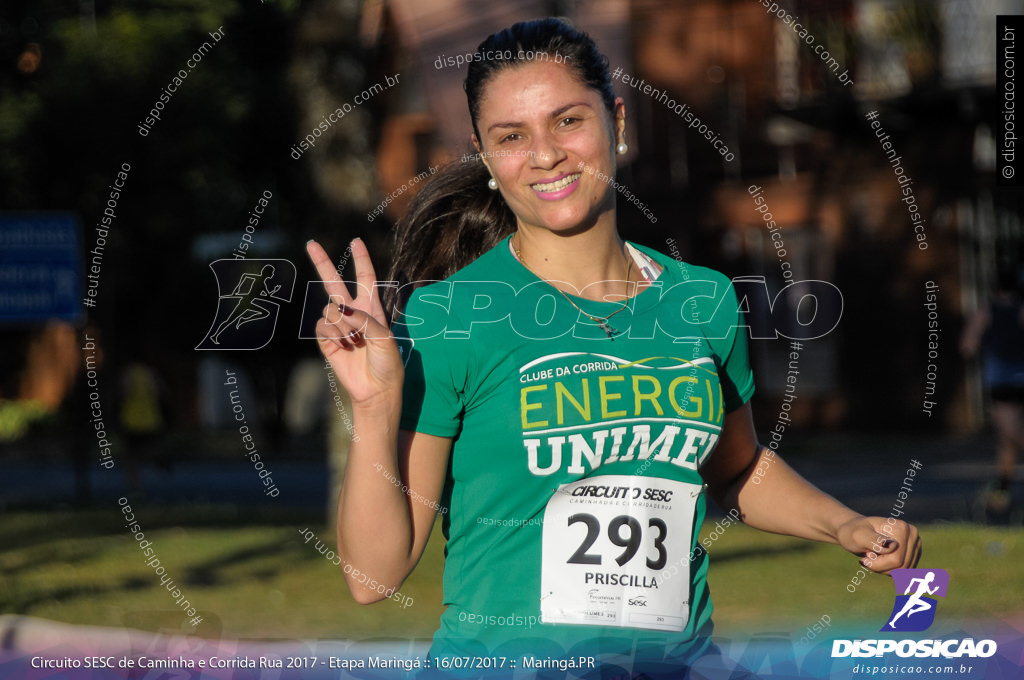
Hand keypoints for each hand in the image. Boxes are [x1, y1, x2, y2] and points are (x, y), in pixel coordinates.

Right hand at [306, 238, 403, 408]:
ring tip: (354, 342)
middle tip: (311, 242)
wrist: (376, 389)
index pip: (365, 278)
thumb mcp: (385, 338)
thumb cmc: (387, 364)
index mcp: (372, 308)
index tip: (356, 241)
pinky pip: (321, 325)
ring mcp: (338, 326)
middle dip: (323, 262)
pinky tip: (344, 346)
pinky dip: (333, 334)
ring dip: (341, 324)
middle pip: (334, 282)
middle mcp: (353, 313)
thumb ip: (365, 320)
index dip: (361, 259)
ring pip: (329, 309)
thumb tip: (340, 310)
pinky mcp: (326, 340)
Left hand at [836, 516, 920, 573]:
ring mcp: (915, 544)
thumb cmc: (853, 533)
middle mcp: (912, 535)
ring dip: (884, 569)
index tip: (864, 557)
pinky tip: (880, 560)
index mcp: (902, 528)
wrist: (853, 532)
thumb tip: (892, 546)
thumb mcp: (858, 536)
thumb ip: (874, 541)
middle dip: (881, 566)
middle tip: (868, 556)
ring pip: (904, 571)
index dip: (877, 564)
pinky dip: (889, 570)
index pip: (896, 559)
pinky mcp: (913, 553)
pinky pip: (904, 572)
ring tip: (873, 556)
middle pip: (902, 566)